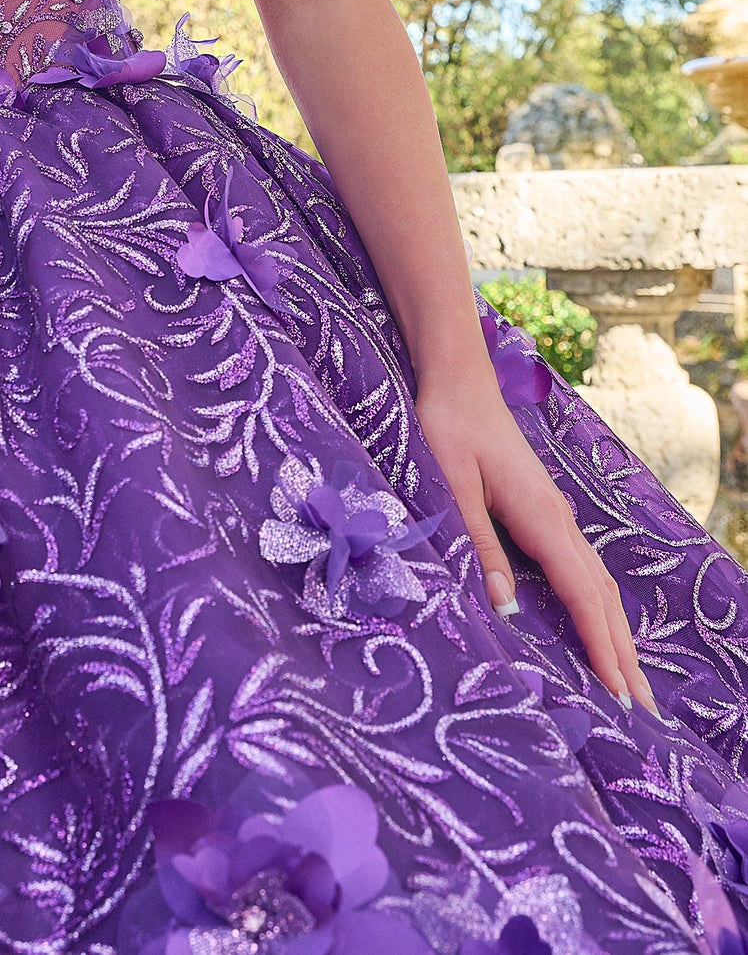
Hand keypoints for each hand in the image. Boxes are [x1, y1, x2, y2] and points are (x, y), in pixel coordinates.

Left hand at [416, 371, 658, 716]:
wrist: (457, 379)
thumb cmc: (447, 427)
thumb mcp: (452, 487)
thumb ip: (479, 544)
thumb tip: (506, 606)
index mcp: (542, 517)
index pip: (582, 595)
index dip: (601, 647)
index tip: (620, 696)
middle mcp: (559, 519)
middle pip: (603, 597)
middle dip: (624, 654)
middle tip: (645, 712)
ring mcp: (556, 514)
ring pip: (598, 583)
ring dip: (616, 633)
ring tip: (631, 682)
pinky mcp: (545, 510)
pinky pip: (583, 568)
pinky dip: (599, 605)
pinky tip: (598, 623)